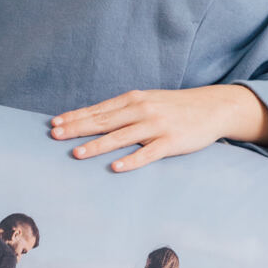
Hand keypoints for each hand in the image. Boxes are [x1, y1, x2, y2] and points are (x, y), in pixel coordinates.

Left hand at [50, 85, 257, 172]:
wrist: (213, 107)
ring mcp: (156, 126)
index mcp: (133, 100)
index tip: (54, 123)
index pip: (98, 109)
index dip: (75, 117)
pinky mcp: (171, 142)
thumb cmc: (173, 107)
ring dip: (97, 145)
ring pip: (121, 137)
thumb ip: (121, 110)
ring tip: (77, 154)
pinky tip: (115, 167)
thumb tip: (92, 120)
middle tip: (55, 136)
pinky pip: (148, 154)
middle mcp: (142, 110)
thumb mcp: (146, 101)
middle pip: (103, 121)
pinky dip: (131, 160)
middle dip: (77, 129)